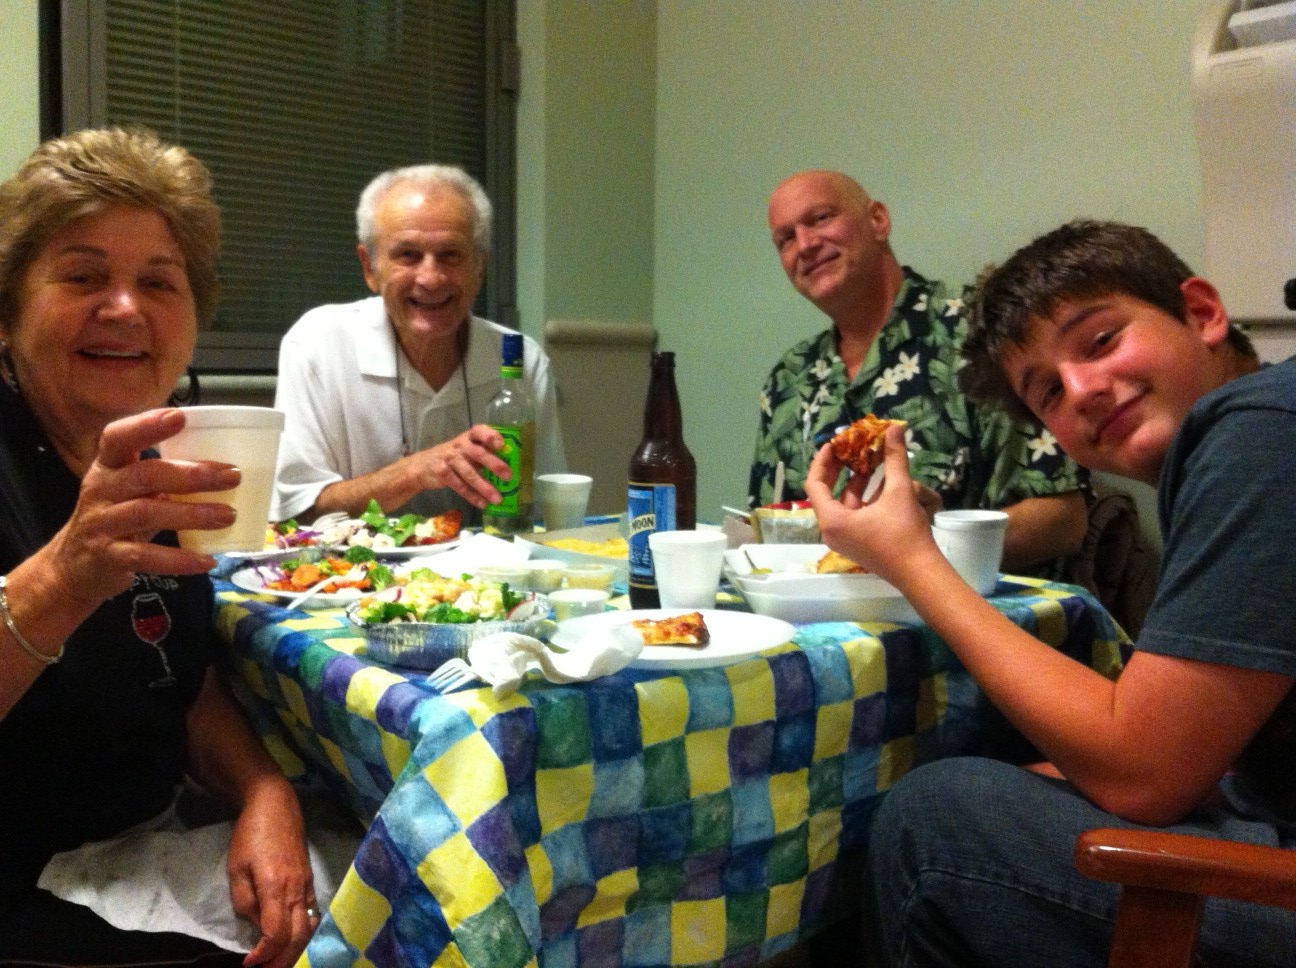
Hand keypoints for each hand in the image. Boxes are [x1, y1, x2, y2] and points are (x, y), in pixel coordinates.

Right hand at [43, 409, 239, 610]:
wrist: (74, 568)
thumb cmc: (115, 518)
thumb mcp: (129, 491)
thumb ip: (162, 476)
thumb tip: (224, 466)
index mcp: (108, 467)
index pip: (118, 437)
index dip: (146, 425)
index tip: (180, 416)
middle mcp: (100, 490)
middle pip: (144, 475)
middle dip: (191, 474)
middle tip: (233, 476)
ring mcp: (101, 524)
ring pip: (147, 513)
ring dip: (192, 514)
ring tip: (228, 515)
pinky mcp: (107, 557)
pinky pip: (145, 557)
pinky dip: (179, 559)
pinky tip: (207, 560)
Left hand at [227, 781, 316, 967]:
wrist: (275, 804)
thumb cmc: (250, 835)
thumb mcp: (236, 869)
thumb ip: (246, 901)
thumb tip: (257, 924)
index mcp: (275, 888)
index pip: (276, 934)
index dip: (264, 954)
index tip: (249, 963)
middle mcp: (297, 890)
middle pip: (298, 936)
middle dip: (284, 960)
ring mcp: (307, 885)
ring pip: (310, 927)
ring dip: (297, 949)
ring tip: (281, 961)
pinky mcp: (311, 879)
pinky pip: (313, 913)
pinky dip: (305, 932)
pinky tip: (295, 939)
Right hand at [411, 424, 511, 508]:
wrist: (423, 466)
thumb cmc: (453, 457)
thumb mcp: (466, 450)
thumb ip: (484, 454)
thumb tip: (509, 468)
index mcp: (468, 437)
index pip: (479, 431)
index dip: (491, 436)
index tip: (502, 445)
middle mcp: (459, 445)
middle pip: (478, 453)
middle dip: (494, 464)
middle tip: (508, 476)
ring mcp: (449, 459)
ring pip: (469, 473)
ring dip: (485, 487)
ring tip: (497, 499)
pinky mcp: (442, 473)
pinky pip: (460, 486)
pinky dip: (472, 496)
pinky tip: (483, 503)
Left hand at [804, 424, 937, 582]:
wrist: (920, 572)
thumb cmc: (904, 534)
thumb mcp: (900, 492)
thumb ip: (895, 458)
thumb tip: (895, 428)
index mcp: (832, 520)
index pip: (814, 484)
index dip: (822, 460)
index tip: (834, 443)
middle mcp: (832, 530)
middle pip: (826, 492)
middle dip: (838, 468)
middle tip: (849, 447)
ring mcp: (844, 539)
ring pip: (843, 503)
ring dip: (854, 481)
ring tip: (867, 458)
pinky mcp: (857, 542)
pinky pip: (852, 514)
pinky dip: (863, 496)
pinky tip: (878, 480)